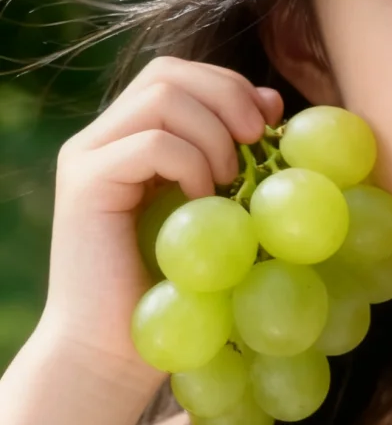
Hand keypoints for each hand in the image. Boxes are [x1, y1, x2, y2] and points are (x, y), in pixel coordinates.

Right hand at [37, 56, 282, 390]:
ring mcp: (89, 158)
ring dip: (213, 133)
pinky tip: (204, 204)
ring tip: (231, 182)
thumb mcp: (218, 215)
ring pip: (161, 98)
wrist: (116, 352)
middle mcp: (103, 139)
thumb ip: (234, 161)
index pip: (179, 75)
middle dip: (226, 94)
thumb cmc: (176, 292)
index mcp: (132, 139)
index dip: (231, 85)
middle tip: (259, 137)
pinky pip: (150, 144)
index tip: (272, 118)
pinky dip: (190, 164)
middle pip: (167, 72)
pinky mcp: (86, 185)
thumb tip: (273, 107)